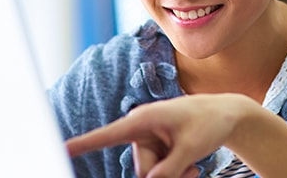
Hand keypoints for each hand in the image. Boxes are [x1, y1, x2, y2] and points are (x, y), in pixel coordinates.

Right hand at [66, 94, 245, 177]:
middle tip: (190, 167)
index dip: (83, 145)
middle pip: (140, 169)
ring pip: (150, 173)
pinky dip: (175, 173)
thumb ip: (168, 171)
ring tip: (192, 161)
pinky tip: (191, 164)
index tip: (61, 149)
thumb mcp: (190, 150)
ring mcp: (148, 139)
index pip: (106, 135)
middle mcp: (140, 129)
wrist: (226, 115)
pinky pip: (158, 171)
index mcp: (142, 120)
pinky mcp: (156, 147)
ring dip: (173, 174)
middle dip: (164, 174)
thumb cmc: (208, 123)